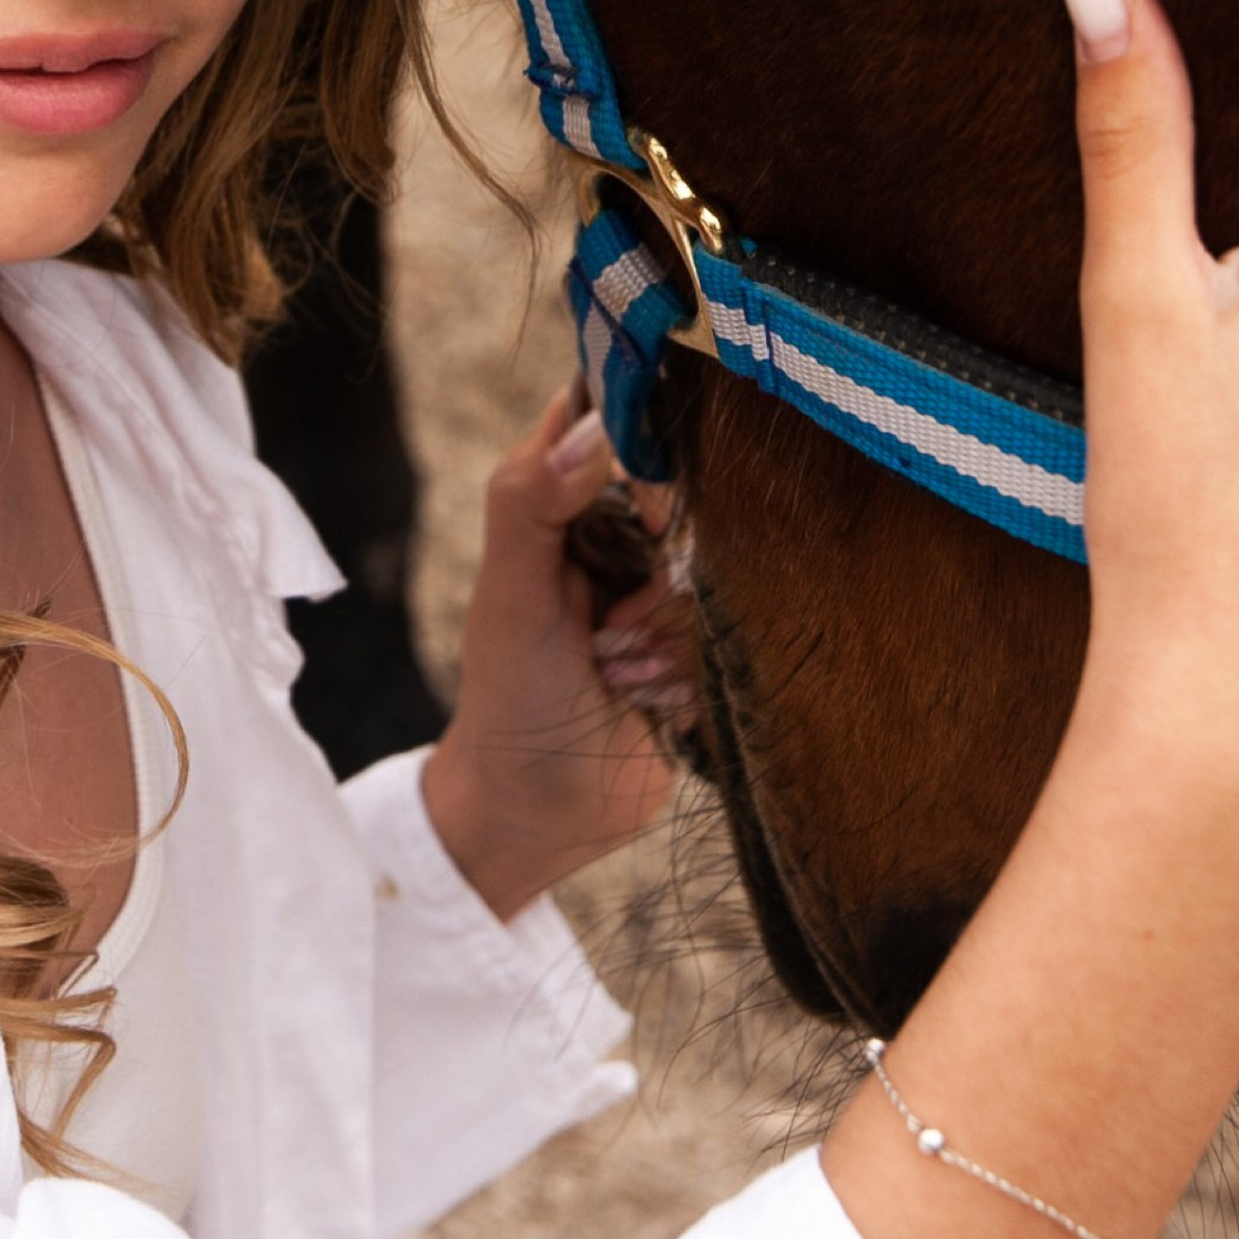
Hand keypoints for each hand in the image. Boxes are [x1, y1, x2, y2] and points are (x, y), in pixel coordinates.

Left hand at [419, 390, 690, 918]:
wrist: (538, 817)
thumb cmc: (508, 698)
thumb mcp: (510, 598)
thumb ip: (532, 504)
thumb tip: (593, 428)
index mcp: (560, 506)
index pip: (606, 420)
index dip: (636, 435)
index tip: (644, 492)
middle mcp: (616, 539)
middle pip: (682, 493)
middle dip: (658, 561)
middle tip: (613, 618)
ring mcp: (661, 594)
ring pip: (712, 568)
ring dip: (665, 631)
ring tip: (616, 672)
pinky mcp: (699, 650)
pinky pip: (730, 631)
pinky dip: (688, 669)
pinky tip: (648, 702)